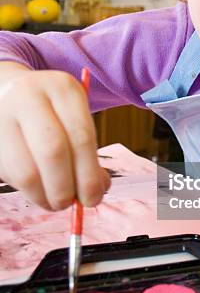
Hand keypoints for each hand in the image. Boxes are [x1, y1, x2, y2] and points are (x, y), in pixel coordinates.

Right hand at [0, 64, 109, 210]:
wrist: (6, 91)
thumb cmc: (50, 113)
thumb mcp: (74, 118)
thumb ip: (87, 152)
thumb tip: (97, 190)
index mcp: (62, 88)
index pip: (81, 136)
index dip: (89, 174)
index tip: (94, 198)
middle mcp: (30, 96)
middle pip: (53, 151)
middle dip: (65, 187)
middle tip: (72, 204)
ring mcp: (3, 115)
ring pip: (26, 170)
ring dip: (44, 196)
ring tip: (54, 202)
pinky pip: (10, 175)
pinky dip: (27, 191)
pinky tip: (37, 189)